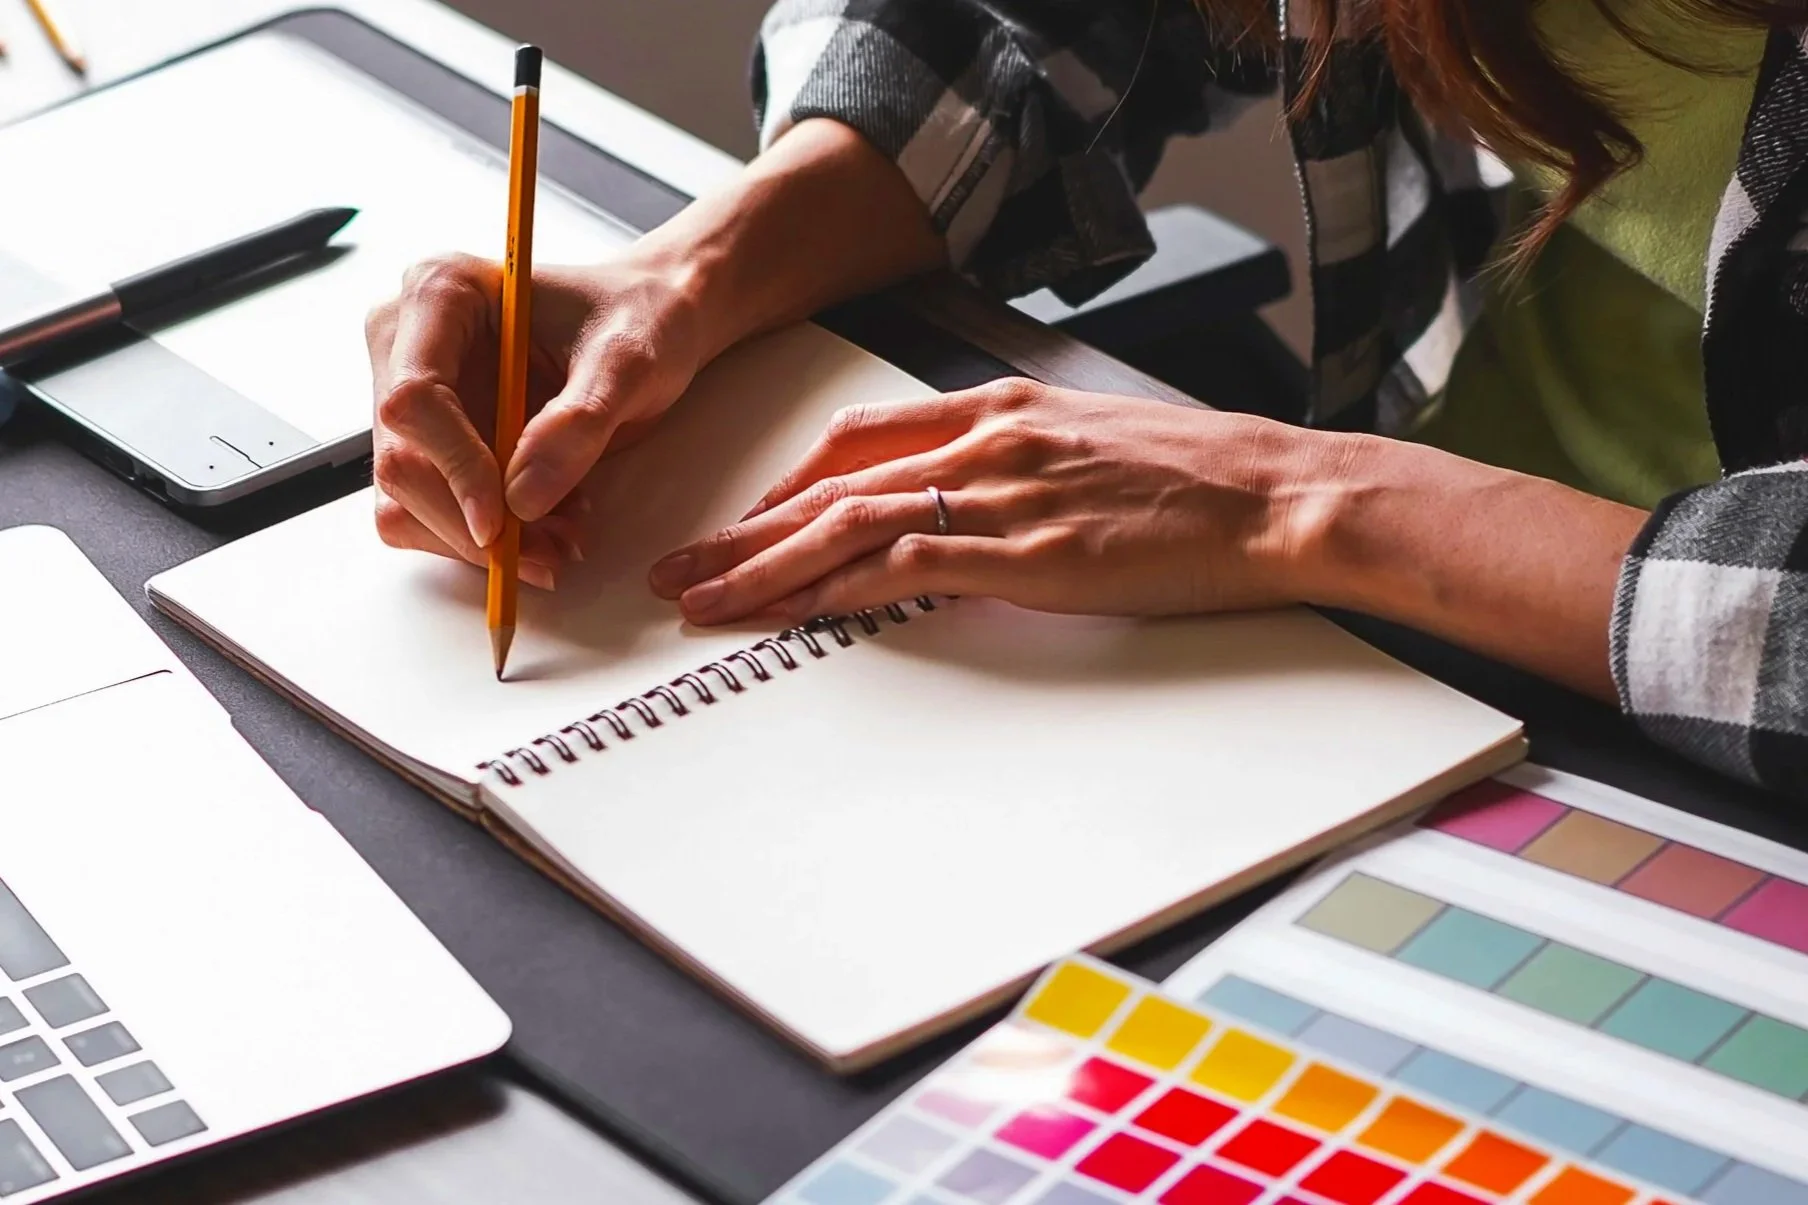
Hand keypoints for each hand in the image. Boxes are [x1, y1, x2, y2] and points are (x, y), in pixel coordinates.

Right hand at [365, 249, 706, 587]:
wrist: (654, 324)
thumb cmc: (642, 318)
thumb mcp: (629, 361)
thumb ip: (580, 421)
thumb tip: (523, 497)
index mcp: (440, 292)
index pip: (414, 397)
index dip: (453, 466)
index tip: (503, 521)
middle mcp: (408, 342)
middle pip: (401, 459)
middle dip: (471, 522)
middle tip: (549, 552)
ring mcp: (415, 396)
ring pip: (406, 498)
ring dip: (478, 540)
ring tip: (560, 538)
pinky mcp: (434, 441)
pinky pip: (430, 511)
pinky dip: (482, 537)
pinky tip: (545, 525)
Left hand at [648, 379, 1332, 624]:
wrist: (1276, 496)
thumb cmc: (1204, 481)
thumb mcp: (1099, 448)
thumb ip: (1027, 466)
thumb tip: (980, 506)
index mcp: (1003, 409)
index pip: (865, 438)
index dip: (794, 483)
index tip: (750, 518)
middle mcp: (986, 440)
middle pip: (832, 479)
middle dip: (747, 527)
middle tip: (684, 564)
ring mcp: (999, 494)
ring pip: (845, 522)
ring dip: (762, 564)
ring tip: (703, 600)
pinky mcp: (1021, 551)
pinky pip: (898, 568)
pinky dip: (832, 592)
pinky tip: (789, 616)